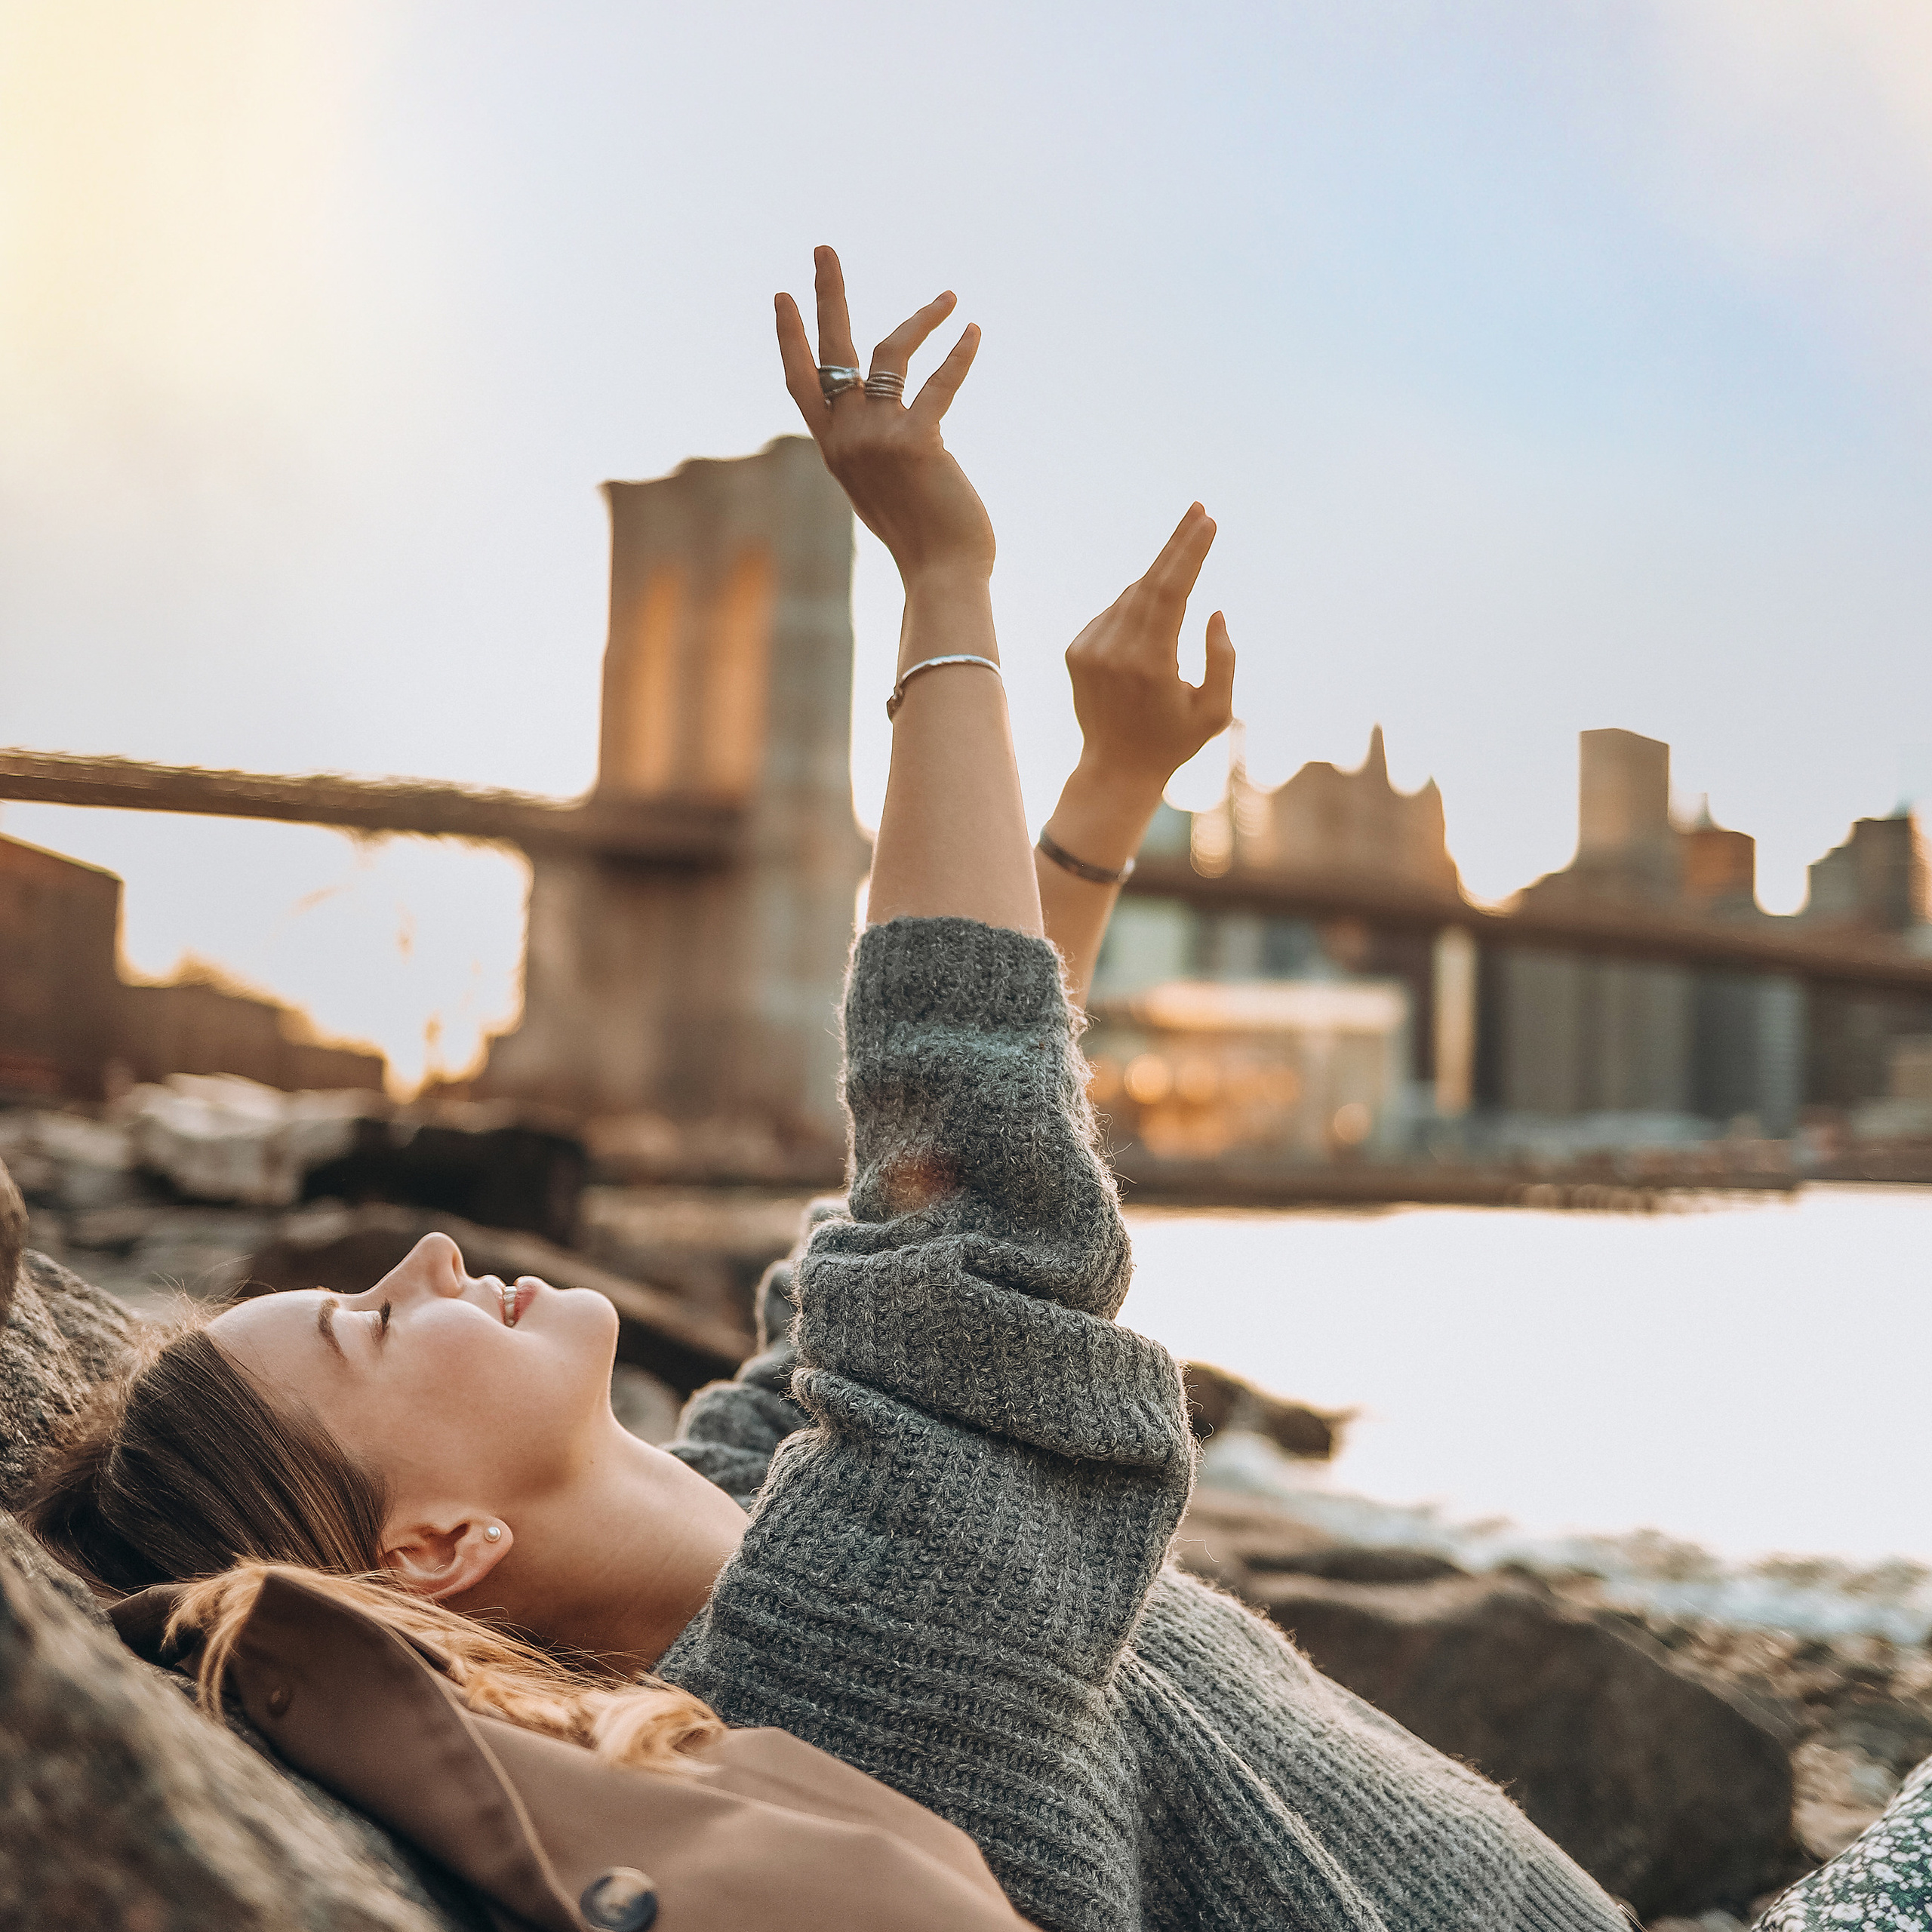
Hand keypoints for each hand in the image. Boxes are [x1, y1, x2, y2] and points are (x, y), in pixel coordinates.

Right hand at [777, 247, 994, 589]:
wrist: (942, 574)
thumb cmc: (923, 540)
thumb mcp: (883, 493)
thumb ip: (873, 457)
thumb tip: (889, 434)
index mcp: (835, 450)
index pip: (802, 384)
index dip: (791, 338)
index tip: (783, 296)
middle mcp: (847, 439)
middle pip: (830, 352)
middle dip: (827, 295)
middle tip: (824, 248)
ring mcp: (877, 439)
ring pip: (889, 353)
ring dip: (920, 318)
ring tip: (949, 297)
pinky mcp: (917, 442)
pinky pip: (939, 382)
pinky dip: (958, 354)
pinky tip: (972, 331)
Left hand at [1064, 503, 1235, 795]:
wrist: (1115, 768)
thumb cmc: (1174, 741)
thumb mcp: (1216, 712)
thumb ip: (1223, 659)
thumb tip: (1212, 610)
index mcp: (1150, 664)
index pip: (1171, 592)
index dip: (1189, 552)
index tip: (1207, 521)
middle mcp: (1114, 651)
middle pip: (1148, 581)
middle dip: (1176, 544)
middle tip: (1198, 510)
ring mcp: (1089, 649)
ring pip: (1131, 595)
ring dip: (1159, 578)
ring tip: (1184, 563)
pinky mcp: (1076, 650)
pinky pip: (1113, 613)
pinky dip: (1136, 606)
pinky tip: (1152, 623)